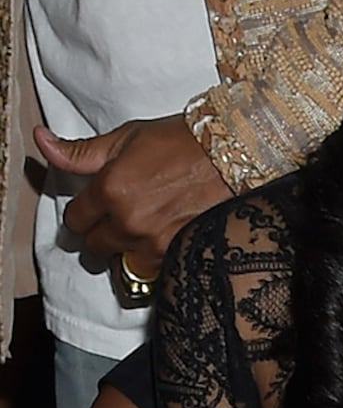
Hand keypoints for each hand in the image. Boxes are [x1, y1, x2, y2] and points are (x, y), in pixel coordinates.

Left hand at [35, 114, 231, 272]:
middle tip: (122, 215)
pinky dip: (150, 259)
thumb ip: (80, 152)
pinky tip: (162, 237)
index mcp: (110, 188)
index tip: (98, 205)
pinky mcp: (178, 251)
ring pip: (120, 262)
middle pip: (94, 246)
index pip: (75, 220)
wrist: (235, 149)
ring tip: (144, 228)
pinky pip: (148, 270)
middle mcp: (127, 220)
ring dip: (126, 249)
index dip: (85, 211)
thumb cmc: (184, 139)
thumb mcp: (127, 137)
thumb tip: (43, 142)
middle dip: (102, 232)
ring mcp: (153, 240)